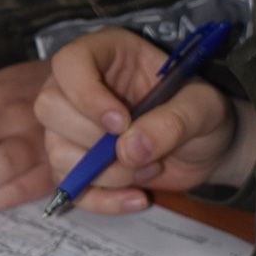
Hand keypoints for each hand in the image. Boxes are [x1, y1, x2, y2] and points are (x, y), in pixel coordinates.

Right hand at [34, 28, 255, 207]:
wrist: (206, 146)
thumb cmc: (200, 112)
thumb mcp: (203, 108)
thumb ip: (172, 122)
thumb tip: (129, 150)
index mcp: (106, 54)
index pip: (69, 63)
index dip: (86, 94)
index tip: (122, 122)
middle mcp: (77, 87)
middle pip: (48, 107)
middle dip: (93, 139)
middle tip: (138, 149)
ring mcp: (71, 127)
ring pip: (56, 151)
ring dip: (105, 172)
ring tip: (148, 169)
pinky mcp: (77, 164)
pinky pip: (70, 187)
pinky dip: (104, 200)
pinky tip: (137, 197)